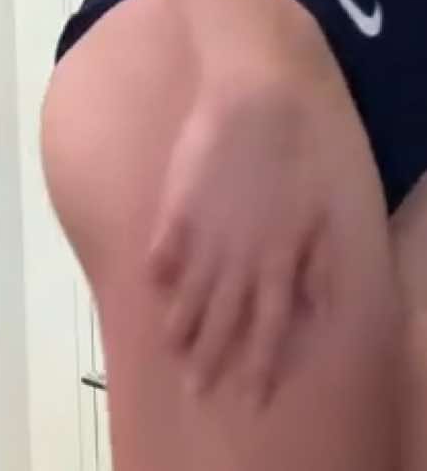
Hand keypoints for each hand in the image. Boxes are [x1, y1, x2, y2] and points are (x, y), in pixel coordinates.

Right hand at [149, 25, 336, 406]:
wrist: (259, 90)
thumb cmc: (308, 144)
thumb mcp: (331, 210)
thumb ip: (319, 263)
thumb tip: (310, 307)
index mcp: (281, 258)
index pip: (268, 325)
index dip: (257, 362)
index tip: (247, 395)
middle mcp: (240, 254)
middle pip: (223, 316)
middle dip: (211, 355)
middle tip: (196, 387)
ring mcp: (205, 227)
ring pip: (191, 287)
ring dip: (182, 321)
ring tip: (171, 346)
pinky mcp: (179, 198)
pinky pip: (166, 243)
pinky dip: (161, 267)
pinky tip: (154, 283)